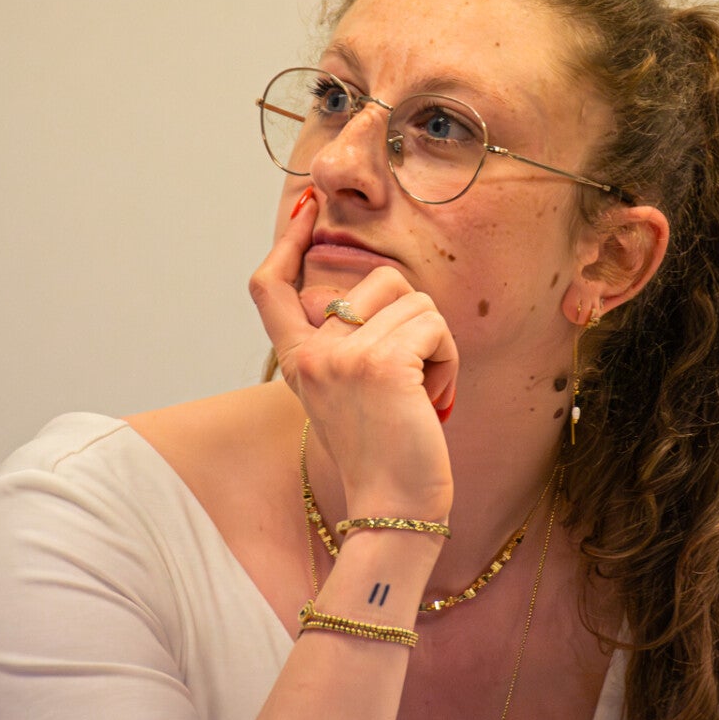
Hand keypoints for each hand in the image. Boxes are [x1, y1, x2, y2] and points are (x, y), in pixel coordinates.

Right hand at [249, 192, 458, 519]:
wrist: (394, 510)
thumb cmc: (387, 454)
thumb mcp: (350, 392)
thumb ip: (348, 344)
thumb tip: (374, 291)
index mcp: (297, 361)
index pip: (270, 286)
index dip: (285, 240)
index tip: (305, 208)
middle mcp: (311, 354)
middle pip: (376, 281)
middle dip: (412, 319)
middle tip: (411, 380)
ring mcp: (341, 356)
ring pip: (414, 301)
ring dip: (434, 345)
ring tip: (421, 394)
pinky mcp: (379, 363)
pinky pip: (433, 325)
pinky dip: (448, 360)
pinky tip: (434, 400)